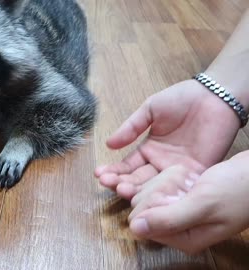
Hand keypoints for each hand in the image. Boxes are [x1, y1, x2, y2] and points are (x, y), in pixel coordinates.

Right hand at [95, 80, 240, 199]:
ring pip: (154, 187)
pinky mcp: (196, 173)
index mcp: (149, 149)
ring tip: (121, 189)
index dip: (113, 170)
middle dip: (120, 182)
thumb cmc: (182, 98)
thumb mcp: (150, 109)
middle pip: (137, 179)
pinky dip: (165, 195)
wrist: (214, 96)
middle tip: (108, 184)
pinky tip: (150, 198)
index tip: (99, 174)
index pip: (127, 165)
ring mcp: (178, 170)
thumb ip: (131, 127)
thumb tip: (108, 144)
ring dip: (137, 190)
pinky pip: (178, 188)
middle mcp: (161, 163)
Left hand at [128, 152, 248, 253]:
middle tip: (185, 186)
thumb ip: (168, 219)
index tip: (171, 193)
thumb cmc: (238, 190)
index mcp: (183, 238)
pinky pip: (166, 185)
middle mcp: (180, 229)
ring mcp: (183, 213)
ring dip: (167, 182)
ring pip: (152, 193)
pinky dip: (174, 177)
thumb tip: (136, 229)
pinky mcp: (186, 199)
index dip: (148, 203)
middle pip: (143, 207)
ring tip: (191, 182)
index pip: (141, 224)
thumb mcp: (202, 204)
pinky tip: (191, 177)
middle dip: (158, 191)